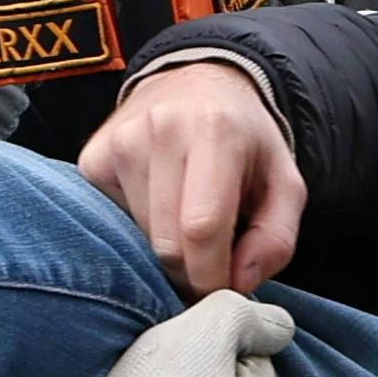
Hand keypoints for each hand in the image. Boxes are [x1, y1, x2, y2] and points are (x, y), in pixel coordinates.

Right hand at [77, 57, 302, 296]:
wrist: (194, 84)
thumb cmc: (245, 141)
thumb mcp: (284, 183)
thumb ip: (276, 239)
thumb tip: (238, 283)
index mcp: (215, 130)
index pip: (202, 228)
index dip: (212, 276)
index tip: (223, 291)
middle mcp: (161, 128)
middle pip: (166, 243)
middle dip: (190, 272)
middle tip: (208, 264)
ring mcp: (120, 142)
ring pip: (138, 239)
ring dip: (165, 251)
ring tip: (185, 225)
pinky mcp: (93, 158)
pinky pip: (113, 223)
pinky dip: (138, 231)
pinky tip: (158, 207)